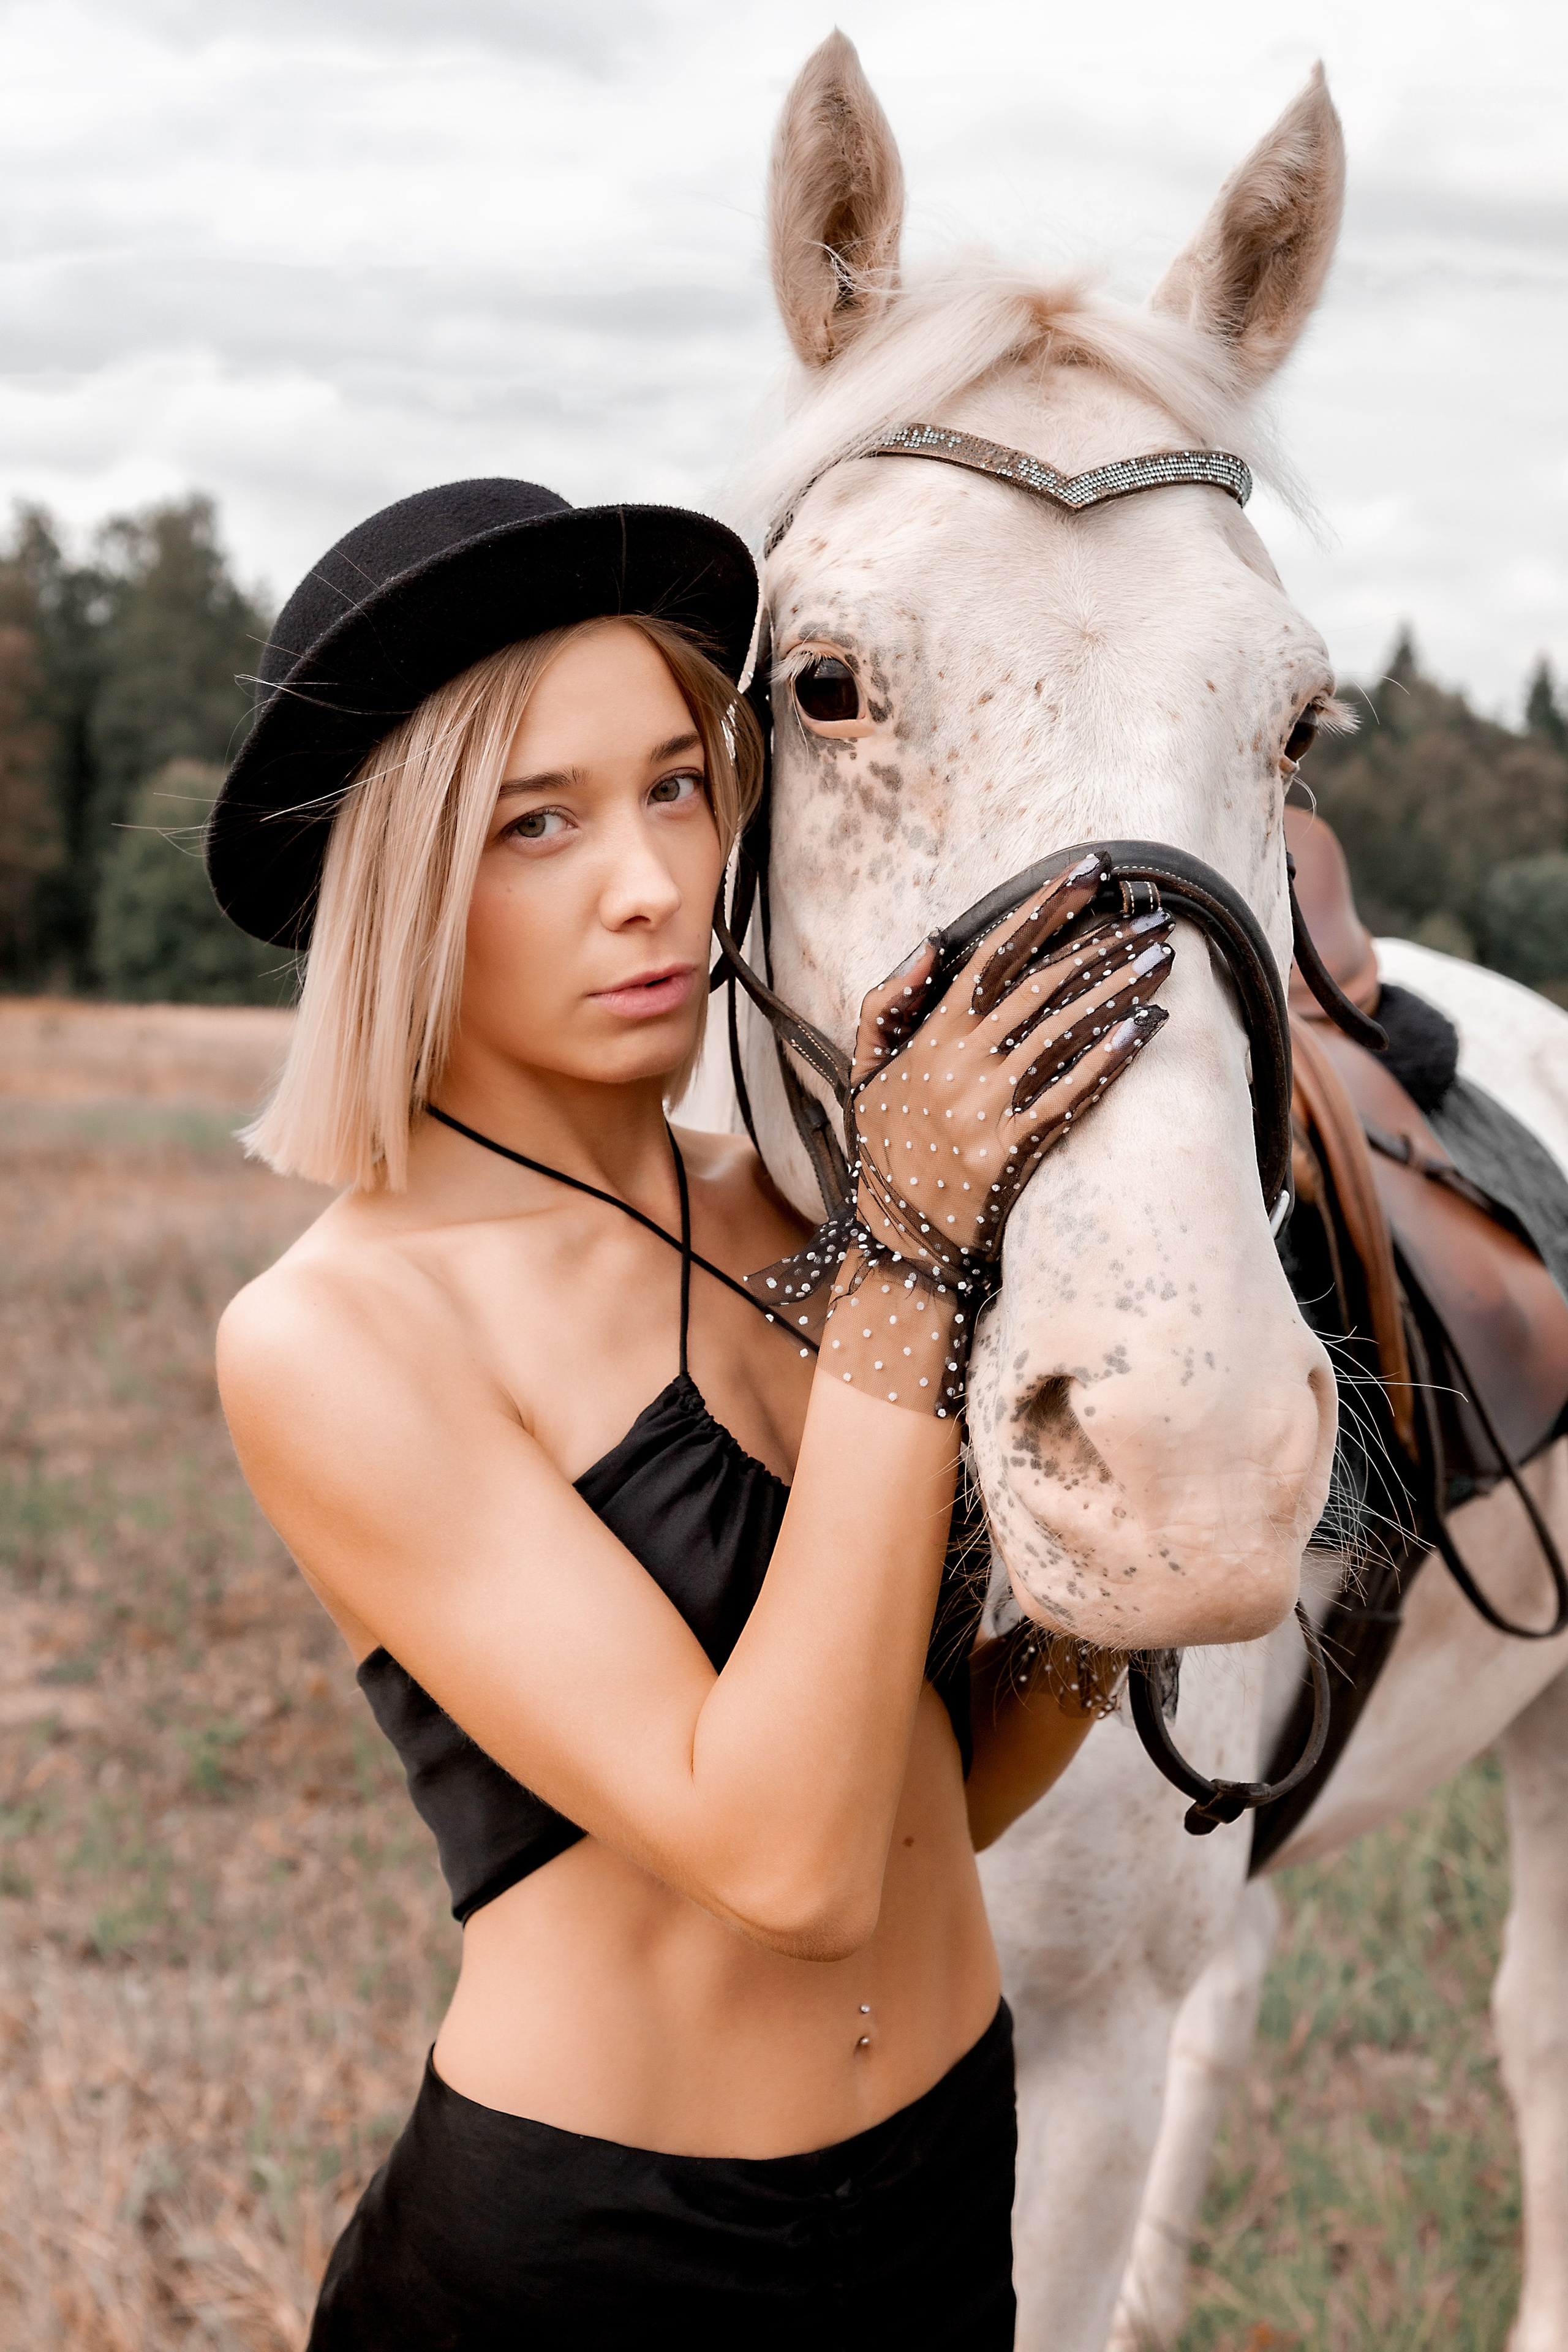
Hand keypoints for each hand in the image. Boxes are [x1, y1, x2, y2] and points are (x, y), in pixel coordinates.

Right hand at [827, 857, 1172, 1414]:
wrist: (895, 1242)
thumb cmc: (887, 1150)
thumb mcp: (865, 1071)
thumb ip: (888, 1004)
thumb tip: (931, 945)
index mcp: (930, 1037)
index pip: (994, 954)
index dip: (1045, 908)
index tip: (1091, 870)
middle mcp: (959, 1063)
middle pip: (1042, 986)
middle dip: (1101, 944)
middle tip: (1155, 916)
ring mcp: (985, 1108)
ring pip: (1061, 1031)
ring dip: (1117, 988)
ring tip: (1163, 958)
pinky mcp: (1010, 1152)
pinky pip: (1069, 1096)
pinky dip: (1108, 1059)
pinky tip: (1147, 1026)